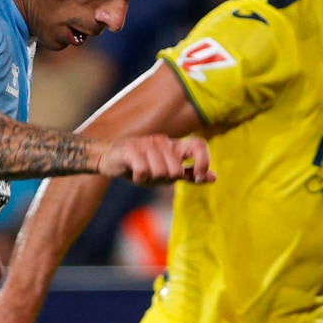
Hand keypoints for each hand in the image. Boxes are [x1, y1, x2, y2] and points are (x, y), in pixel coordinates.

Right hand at [97, 134, 213, 185]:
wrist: (109, 158)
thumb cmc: (141, 166)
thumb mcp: (167, 172)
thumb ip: (189, 174)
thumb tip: (214, 177)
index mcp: (174, 146)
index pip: (199, 145)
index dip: (203, 162)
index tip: (197, 176)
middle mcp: (163, 141)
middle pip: (176, 169)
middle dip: (166, 180)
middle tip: (154, 177)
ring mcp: (147, 144)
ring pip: (160, 172)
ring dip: (150, 180)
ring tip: (142, 173)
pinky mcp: (132, 150)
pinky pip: (143, 172)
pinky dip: (138, 179)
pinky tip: (133, 174)